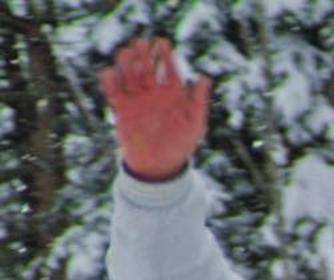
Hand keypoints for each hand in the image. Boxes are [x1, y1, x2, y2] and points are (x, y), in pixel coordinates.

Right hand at [100, 38, 210, 181]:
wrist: (159, 165)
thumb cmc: (181, 145)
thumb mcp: (195, 124)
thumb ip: (199, 101)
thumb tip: (205, 77)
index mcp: (172, 93)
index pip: (169, 69)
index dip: (166, 55)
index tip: (163, 43)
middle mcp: (153, 92)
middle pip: (147, 67)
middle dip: (144, 54)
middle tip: (142, 43)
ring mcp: (137, 98)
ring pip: (129, 74)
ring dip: (127, 63)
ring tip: (128, 54)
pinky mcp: (122, 108)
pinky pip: (114, 91)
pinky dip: (111, 81)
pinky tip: (111, 73)